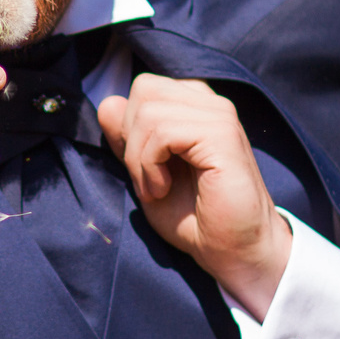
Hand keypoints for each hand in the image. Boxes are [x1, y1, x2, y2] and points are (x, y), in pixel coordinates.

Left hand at [96, 73, 290, 316]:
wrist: (232, 250)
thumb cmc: (194, 218)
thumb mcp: (146, 174)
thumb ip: (127, 140)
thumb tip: (107, 104)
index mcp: (195, 107)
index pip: (145, 89)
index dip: (129, 128)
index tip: (142, 169)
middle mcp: (209, 104)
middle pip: (144, 90)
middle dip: (131, 137)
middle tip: (146, 179)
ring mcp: (219, 115)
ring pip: (149, 111)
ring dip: (139, 158)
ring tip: (156, 188)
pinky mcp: (221, 134)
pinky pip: (163, 132)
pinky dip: (150, 165)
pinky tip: (163, 189)